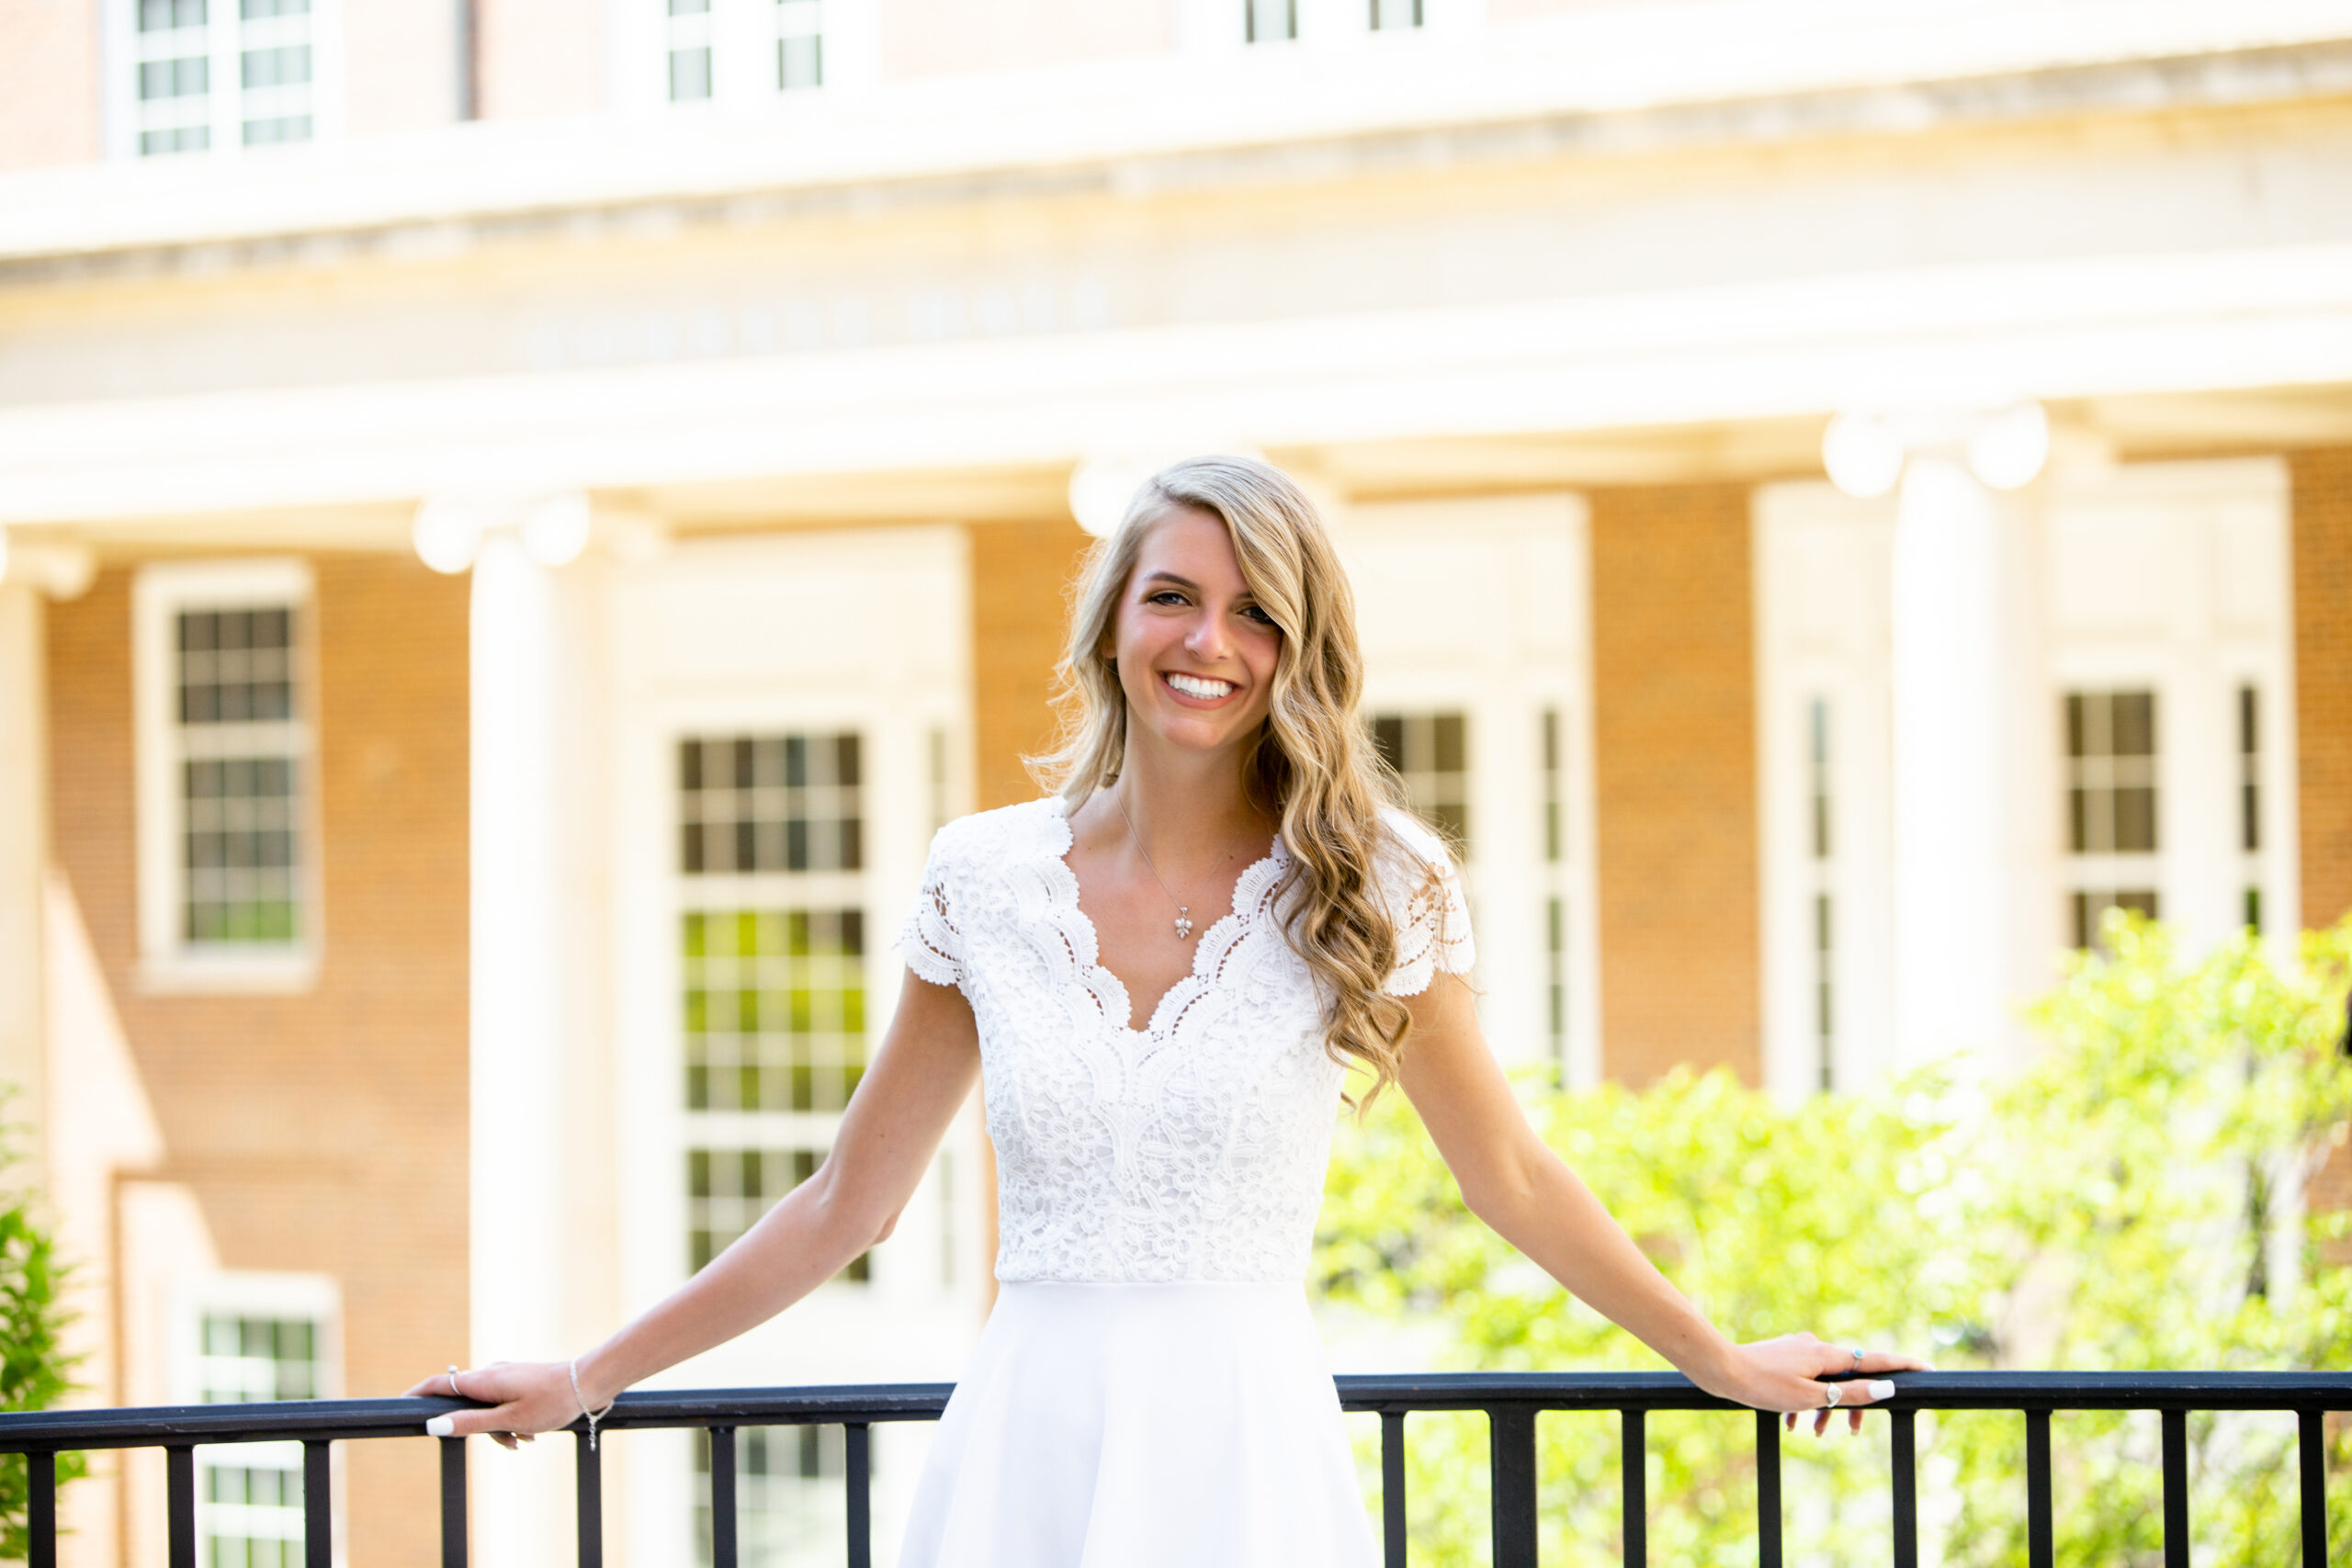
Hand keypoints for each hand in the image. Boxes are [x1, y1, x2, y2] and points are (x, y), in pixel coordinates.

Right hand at [402, 1361, 592, 1450]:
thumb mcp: (508, 1419)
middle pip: (465, 1404)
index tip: (399, 1404)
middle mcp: (491, 1374)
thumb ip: (470, 1423)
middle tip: (509, 1442)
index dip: (417, 1394)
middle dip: (478, 1428)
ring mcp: (506, 1376)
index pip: (439, 1384)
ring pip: (487, 1409)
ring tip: (527, 1439)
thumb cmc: (551, 1401)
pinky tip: (532, 1432)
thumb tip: (433, 1424)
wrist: (589, 1383)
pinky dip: (511, 1421)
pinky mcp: (519, 1381)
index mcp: (483, 1380)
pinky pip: (503, 1405)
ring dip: (500, 1429)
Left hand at [1714, 1332, 1930, 1436]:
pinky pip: (1804, 1379)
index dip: (1901, 1367)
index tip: (1927, 1369)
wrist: (1721, 1369)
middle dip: (1853, 1404)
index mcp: (1826, 1355)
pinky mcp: (1783, 1355)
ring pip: (1825, 1380)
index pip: (1873, 1360)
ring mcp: (1798, 1349)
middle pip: (1849, 1375)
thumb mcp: (1811, 1397)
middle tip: (1852, 1434)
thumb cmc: (1764, 1386)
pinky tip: (1792, 1423)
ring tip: (1812, 1433)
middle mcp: (1815, 1346)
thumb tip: (1886, 1388)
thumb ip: (1850, 1395)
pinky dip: (1805, 1400)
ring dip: (1825, 1407)